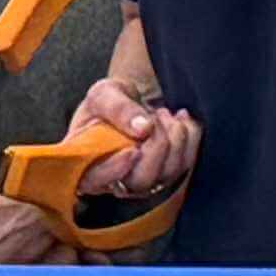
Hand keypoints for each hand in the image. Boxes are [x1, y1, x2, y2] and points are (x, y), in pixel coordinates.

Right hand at [65, 79, 197, 205]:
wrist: (131, 102)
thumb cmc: (109, 102)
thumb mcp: (104, 94)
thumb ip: (117, 108)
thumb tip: (143, 127)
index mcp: (85, 164)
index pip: (94, 180)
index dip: (113, 170)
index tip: (132, 150)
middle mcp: (114, 180)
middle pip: (139, 181)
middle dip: (156, 146)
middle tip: (155, 116)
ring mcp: (143, 182)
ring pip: (167, 175)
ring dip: (175, 139)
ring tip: (163, 113)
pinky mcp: (166, 176)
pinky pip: (186, 165)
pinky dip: (190, 137)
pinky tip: (180, 118)